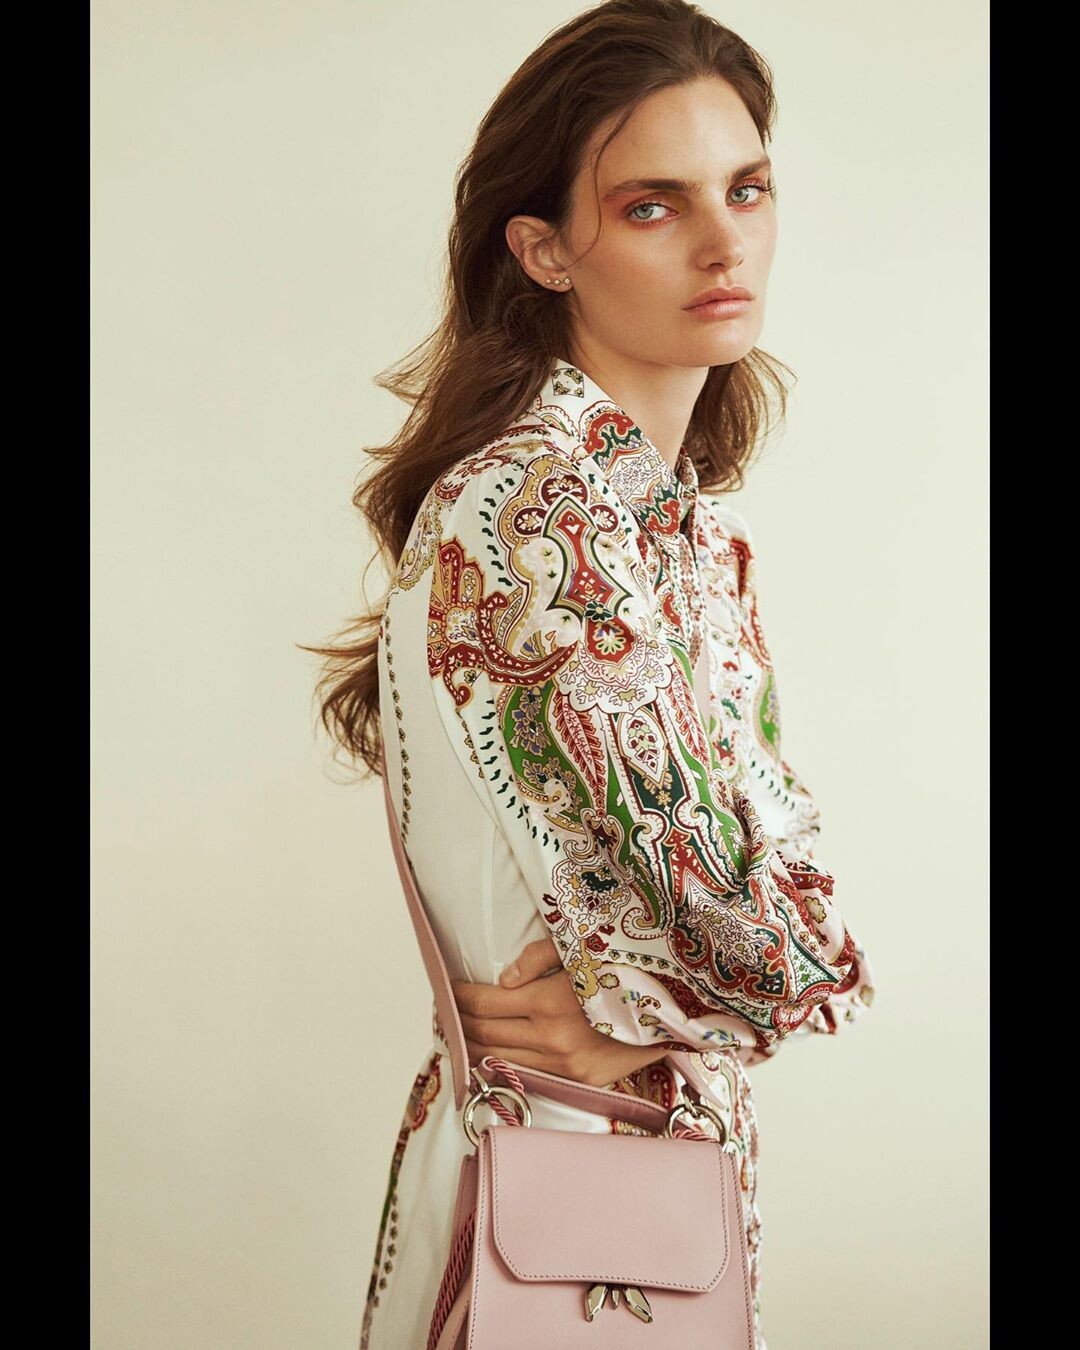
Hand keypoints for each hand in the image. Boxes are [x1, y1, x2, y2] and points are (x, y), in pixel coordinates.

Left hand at [451, 936, 670, 1087]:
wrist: (677, 1007)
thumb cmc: (627, 967)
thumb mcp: (581, 947)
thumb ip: (536, 958)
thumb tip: (501, 980)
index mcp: (549, 1003)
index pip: (482, 1003)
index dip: (457, 995)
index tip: (447, 987)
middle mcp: (553, 1040)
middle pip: (483, 1034)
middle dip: (457, 1021)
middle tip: (444, 1009)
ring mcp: (565, 1067)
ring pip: (498, 1060)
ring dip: (472, 1046)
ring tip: (459, 1031)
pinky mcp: (579, 1082)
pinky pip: (526, 1074)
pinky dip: (501, 1063)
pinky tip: (491, 1051)